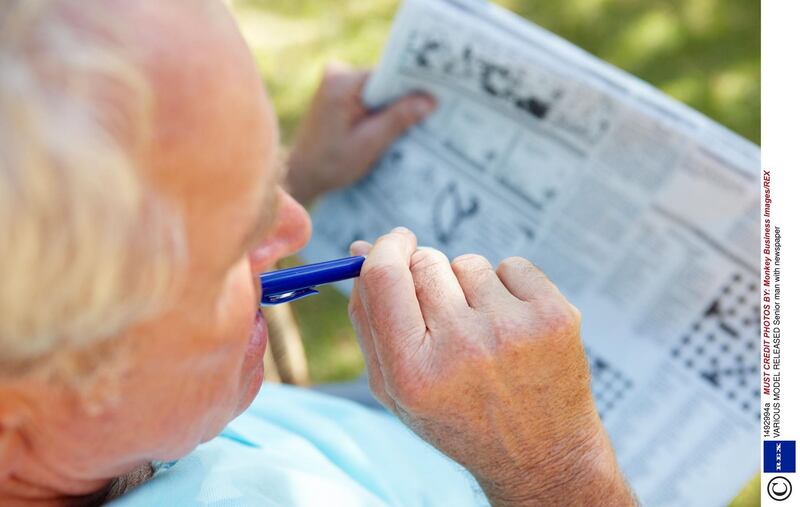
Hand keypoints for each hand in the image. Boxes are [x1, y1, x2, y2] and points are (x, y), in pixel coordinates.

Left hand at [286, 64, 435, 202]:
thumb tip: (430, 100)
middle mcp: (337, 74)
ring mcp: (337, 83)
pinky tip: (394, 127)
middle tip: (434, 112)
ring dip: (394, 107)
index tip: (438, 96)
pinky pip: (369, 97)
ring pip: (379, 90)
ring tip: (415, 123)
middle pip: (385, 81)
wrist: (301, 174)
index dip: (414, 85)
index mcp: (342, 82)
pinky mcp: (339, 94)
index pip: (389, 74)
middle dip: (406, 98)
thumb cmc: (330, 163)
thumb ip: (398, 119)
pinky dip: (382, 111)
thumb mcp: (369, 143)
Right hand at [348, 228, 634, 505]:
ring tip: (484, 332)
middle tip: (446, 314)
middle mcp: (463, 349)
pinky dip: (509, 287)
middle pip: (425, 262)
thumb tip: (362, 247)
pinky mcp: (555, 316)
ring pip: (469, 263)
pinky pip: (513, 265)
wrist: (541, 454)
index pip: (383, 276)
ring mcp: (513, 331)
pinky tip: (514, 327)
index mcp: (413, 373)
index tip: (396, 243)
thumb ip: (369, 319)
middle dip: (427, 275)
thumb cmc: (458, 417)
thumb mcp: (397, 389)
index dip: (385, 248)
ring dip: (470, 287)